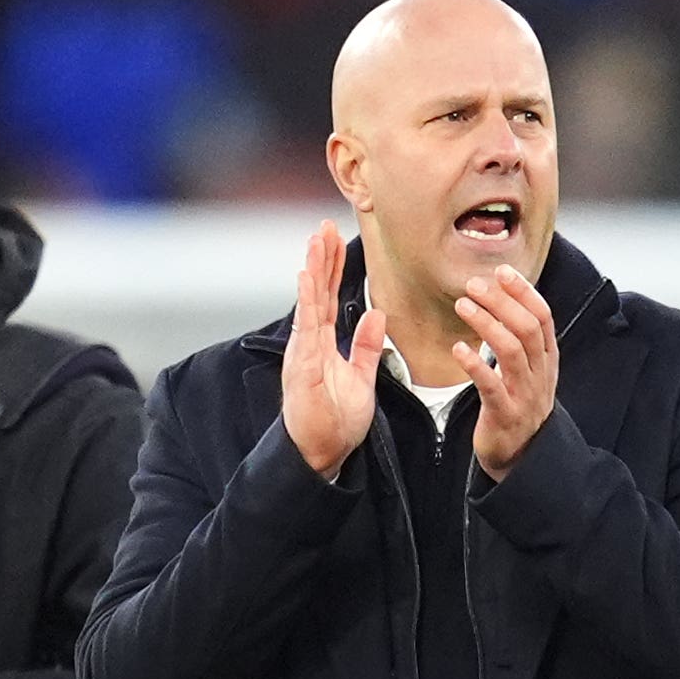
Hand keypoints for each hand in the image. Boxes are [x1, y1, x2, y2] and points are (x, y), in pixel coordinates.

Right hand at [282, 220, 383, 476]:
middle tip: (326, 226)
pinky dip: (307, 299)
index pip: (328, 298)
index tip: (336, 240)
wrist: (323, 452)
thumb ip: (367, 346)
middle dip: (322, 258)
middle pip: (317, 292)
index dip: (333, 268)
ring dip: (313, 269)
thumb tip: (377, 315)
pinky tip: (308, 275)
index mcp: (323, 343)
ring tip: (317, 239)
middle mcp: (310, 342)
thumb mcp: (361, 377)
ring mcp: (304, 351)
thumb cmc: (336, 420)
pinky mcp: (302, 364)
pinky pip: (306, 325)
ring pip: (309, 302)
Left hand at [455, 263, 558, 480]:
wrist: (523, 458)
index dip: (523, 292)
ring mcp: (525, 395)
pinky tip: (458, 349)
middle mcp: (540, 374)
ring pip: (511, 350)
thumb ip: (521, 340)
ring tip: (463, 306)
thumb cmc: (519, 408)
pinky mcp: (504, 415)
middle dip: (501, 301)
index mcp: (547, 360)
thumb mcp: (529, 372)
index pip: (542, 317)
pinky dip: (475, 364)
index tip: (502, 272)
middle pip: (526, 328)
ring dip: (486, 323)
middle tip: (474, 285)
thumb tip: (504, 300)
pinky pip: (491, 385)